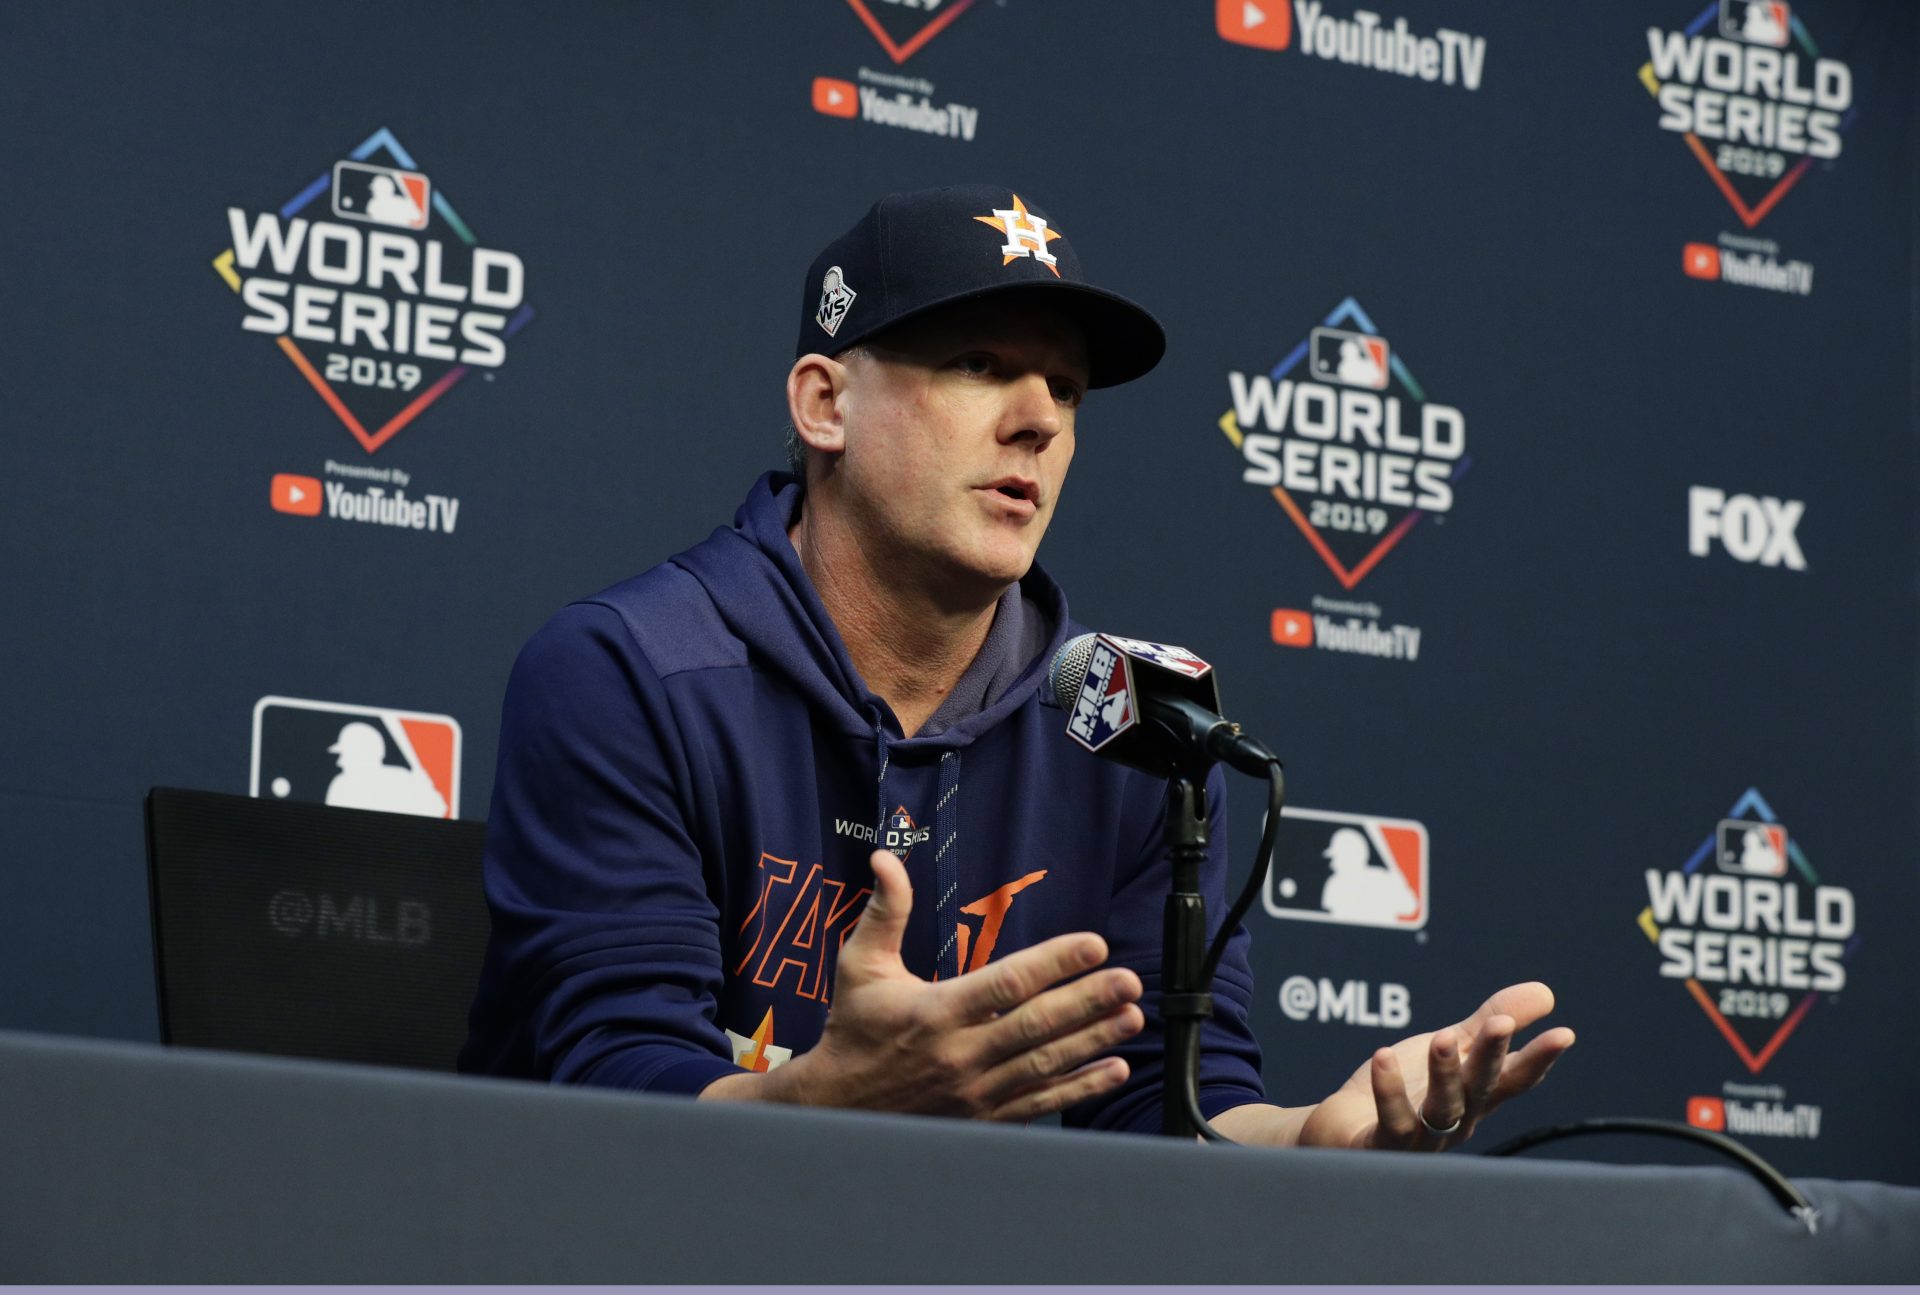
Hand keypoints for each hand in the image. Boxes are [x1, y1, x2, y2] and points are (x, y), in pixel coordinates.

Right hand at [713, 850, 1144, 1120]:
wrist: (839, 1107)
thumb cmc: (855, 1028)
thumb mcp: (860, 965)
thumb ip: (884, 911)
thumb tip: (886, 858)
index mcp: (936, 1011)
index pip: (1006, 983)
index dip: (1054, 963)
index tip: (1092, 944)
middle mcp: (960, 1054)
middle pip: (1036, 1025)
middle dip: (1088, 1001)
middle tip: (1129, 981)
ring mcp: (976, 1091)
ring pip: (1045, 1063)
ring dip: (1093, 1040)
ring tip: (1131, 1016)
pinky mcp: (984, 1117)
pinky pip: (1041, 1102)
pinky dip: (1080, 1088)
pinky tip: (1114, 1070)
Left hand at [1298, 982, 1573, 1150]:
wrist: (1345, 1130)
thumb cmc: (1405, 1089)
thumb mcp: (1452, 1048)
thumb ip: (1491, 1023)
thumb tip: (1546, 993)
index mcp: (1476, 1095)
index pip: (1514, 1077)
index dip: (1539, 1058)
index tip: (1564, 1034)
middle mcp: (1456, 1119)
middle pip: (1480, 1088)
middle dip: (1492, 1056)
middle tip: (1500, 1023)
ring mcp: (1422, 1137)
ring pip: (1441, 1108)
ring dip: (1444, 1074)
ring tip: (1443, 1038)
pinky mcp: (1383, 1145)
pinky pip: (1391, 1120)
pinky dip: (1388, 1091)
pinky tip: (1382, 1057)